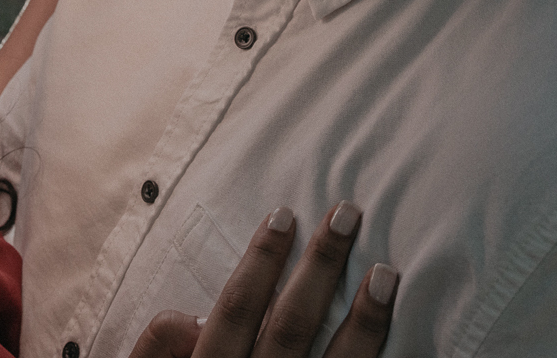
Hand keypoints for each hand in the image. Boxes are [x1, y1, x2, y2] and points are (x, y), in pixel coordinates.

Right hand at [128, 202, 396, 357]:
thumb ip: (157, 352)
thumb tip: (193, 315)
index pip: (238, 308)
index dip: (261, 261)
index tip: (284, 214)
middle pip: (292, 325)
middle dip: (321, 267)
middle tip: (347, 213)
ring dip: (364, 321)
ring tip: (387, 273)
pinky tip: (399, 341)